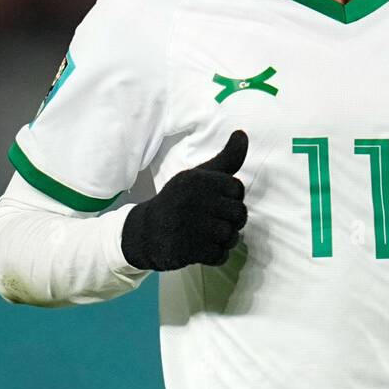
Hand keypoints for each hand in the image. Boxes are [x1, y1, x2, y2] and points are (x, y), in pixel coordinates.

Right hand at [121, 130, 248, 269]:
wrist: (145, 232)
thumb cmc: (179, 200)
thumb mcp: (199, 176)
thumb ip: (226, 158)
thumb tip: (242, 133)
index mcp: (199, 180)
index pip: (237, 188)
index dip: (233, 197)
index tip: (219, 201)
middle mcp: (196, 200)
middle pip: (239, 213)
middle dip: (233, 220)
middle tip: (217, 221)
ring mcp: (193, 226)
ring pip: (231, 235)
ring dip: (225, 239)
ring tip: (211, 235)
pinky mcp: (190, 250)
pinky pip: (220, 255)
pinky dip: (216, 255)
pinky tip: (204, 248)